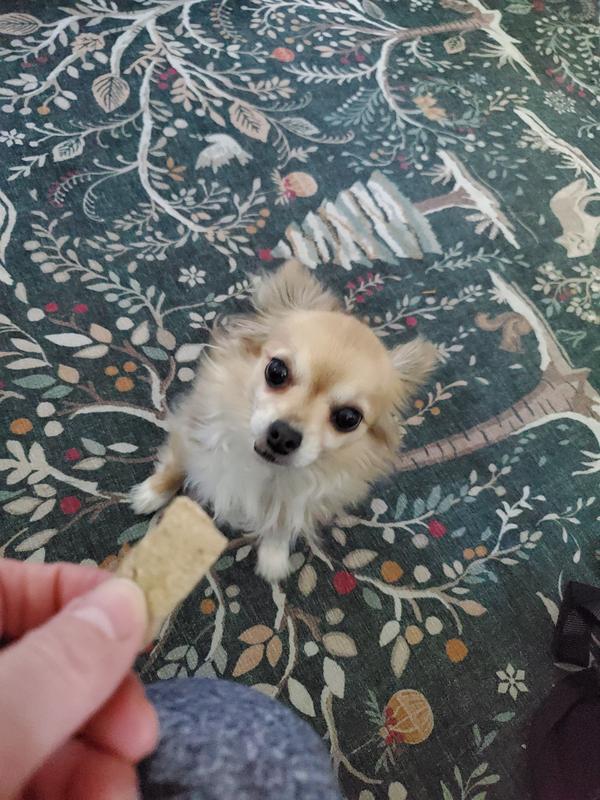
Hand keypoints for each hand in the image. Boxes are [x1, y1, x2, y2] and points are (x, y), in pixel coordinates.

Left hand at [0, 559, 157, 799]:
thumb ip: (57, 664)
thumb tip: (128, 600)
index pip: (6, 584)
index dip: (72, 591)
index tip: (138, 625)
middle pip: (39, 660)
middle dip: (98, 694)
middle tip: (137, 735)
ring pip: (43, 724)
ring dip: (96, 755)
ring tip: (118, 792)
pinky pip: (32, 774)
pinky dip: (72, 788)